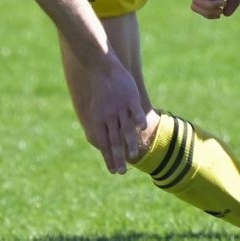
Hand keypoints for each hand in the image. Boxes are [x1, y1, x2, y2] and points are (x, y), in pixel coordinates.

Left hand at [82, 58, 151, 174]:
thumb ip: (102, 126)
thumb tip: (102, 142)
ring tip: (134, 156)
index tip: (113, 171)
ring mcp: (119, 108)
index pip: (104, 144)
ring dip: (130, 143)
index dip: (109, 158)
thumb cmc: (100, 91)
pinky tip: (143, 129)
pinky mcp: (129, 99)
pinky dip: (138, 120)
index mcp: (99, 121)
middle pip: (114, 141)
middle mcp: (108, 117)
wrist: (101, 68)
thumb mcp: (96, 110)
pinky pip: (135, 111)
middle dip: (118, 158)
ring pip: (125, 128)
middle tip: (122, 172)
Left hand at [192, 0, 239, 18]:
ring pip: (195, 1)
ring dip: (208, 7)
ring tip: (221, 2)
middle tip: (220, 10)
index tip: (222, 12)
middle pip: (196, 6)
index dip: (210, 15)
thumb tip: (225, 14)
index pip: (203, 8)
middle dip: (207, 13)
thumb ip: (234, 1)